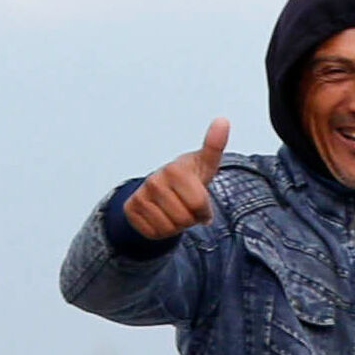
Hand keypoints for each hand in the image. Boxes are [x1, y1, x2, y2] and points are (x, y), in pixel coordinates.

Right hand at [123, 120, 230, 244]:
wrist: (161, 187)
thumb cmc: (188, 177)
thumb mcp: (205, 164)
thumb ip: (214, 146)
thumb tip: (223, 121)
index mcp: (175, 169)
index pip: (198, 206)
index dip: (204, 211)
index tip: (200, 201)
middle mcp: (155, 180)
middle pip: (184, 219)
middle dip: (189, 219)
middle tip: (185, 206)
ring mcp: (141, 195)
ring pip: (168, 229)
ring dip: (175, 226)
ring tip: (173, 210)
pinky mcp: (131, 209)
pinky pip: (154, 233)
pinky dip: (160, 231)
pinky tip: (160, 216)